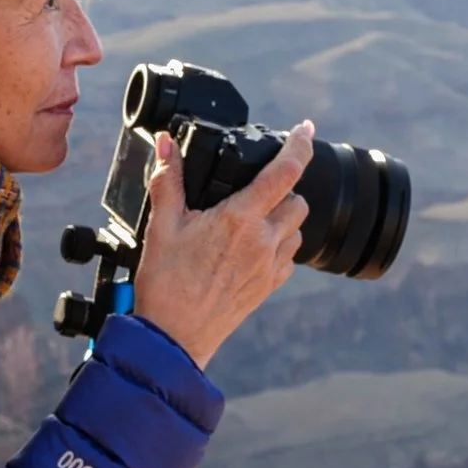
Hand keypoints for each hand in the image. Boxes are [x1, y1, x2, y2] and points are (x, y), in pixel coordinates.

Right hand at [129, 122, 313, 366]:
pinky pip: (289, 257)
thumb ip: (169, 179)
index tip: (305, 129)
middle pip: (297, 200)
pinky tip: (251, 248)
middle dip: (282, 189)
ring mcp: (270, 266)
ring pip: (297, 229)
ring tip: (249, 220)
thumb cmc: (165, 283)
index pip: (285, 172)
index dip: (300, 145)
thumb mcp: (162, 225)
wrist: (173, 338)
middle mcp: (263, 241)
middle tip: (253, 190)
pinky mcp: (269, 287)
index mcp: (239, 219)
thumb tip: (167, 143)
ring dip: (282, 218)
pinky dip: (278, 245)